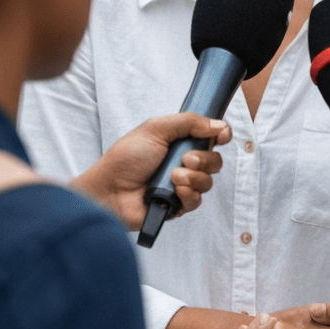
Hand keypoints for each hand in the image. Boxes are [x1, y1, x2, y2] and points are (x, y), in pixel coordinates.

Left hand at [71, 113, 229, 228]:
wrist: (109, 190)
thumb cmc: (126, 158)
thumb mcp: (156, 128)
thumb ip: (189, 122)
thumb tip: (219, 124)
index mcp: (180, 142)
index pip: (212, 138)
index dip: (221, 136)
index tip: (220, 136)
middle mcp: (184, 163)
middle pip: (215, 161)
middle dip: (204, 159)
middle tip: (184, 158)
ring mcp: (182, 185)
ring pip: (208, 182)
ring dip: (193, 178)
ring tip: (173, 176)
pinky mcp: (178, 206)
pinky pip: (197, 201)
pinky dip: (187, 194)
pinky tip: (173, 191)